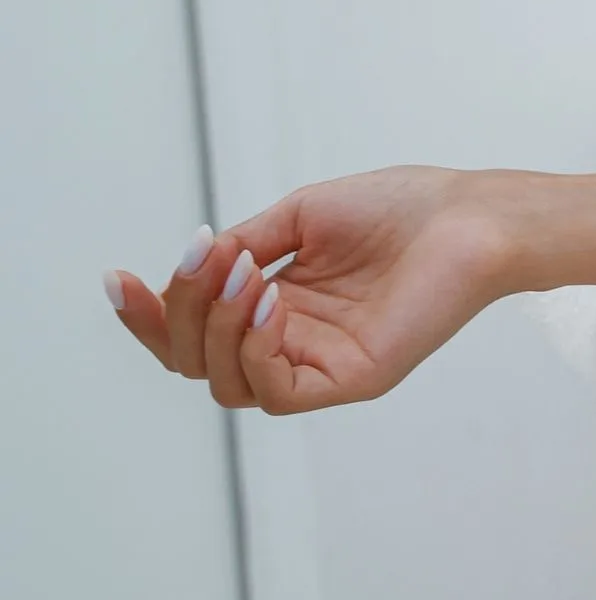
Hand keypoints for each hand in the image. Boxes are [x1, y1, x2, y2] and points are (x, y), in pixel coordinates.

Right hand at [106, 168, 520, 414]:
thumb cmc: (403, 208)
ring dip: (217, 325)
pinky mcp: (352, 380)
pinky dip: (255, 348)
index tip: (119, 278)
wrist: (472, 215)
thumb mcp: (300, 216)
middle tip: (203, 263)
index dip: (149, 314)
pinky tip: (269, 302)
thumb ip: (242, 247)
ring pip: (225, 380)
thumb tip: (192, 267)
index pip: (193, 331)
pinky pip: (275, 391)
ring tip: (247, 273)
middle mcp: (294, 340)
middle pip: (195, 361)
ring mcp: (321, 365)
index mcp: (278, 304)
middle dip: (176, 315)